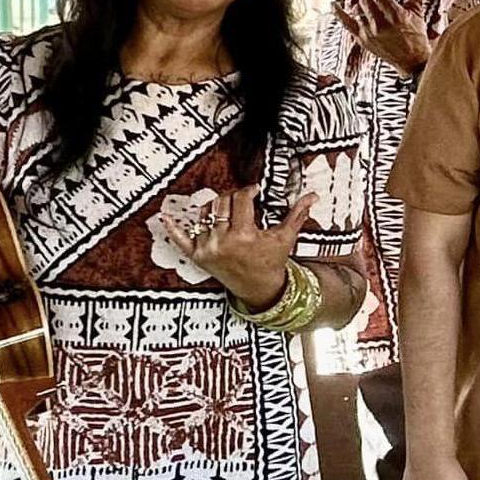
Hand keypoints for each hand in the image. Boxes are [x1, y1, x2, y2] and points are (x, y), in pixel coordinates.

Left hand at [160, 186, 316, 308]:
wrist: (259, 288)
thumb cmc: (272, 262)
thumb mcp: (285, 237)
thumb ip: (297, 214)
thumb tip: (313, 196)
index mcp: (244, 236)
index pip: (241, 200)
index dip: (249, 191)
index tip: (254, 191)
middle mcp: (222, 242)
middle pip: (220, 203)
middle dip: (232, 197)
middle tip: (242, 200)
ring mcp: (207, 249)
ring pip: (203, 214)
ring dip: (213, 207)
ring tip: (226, 209)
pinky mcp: (197, 256)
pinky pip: (180, 239)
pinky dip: (173, 227)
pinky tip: (166, 216)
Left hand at [334, 0, 434, 79]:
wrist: (411, 62)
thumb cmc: (416, 37)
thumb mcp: (417, 13)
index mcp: (396, 16)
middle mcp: (381, 25)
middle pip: (366, 0)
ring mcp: (369, 33)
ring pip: (357, 9)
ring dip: (359, 2)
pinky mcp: (362, 39)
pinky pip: (346, 24)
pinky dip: (339, 13)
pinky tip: (334, 5)